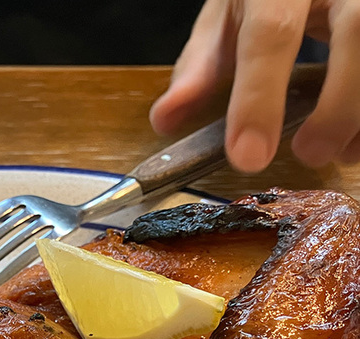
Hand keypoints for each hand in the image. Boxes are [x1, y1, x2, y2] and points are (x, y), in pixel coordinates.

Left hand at [149, 0, 359, 172]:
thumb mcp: (229, 15)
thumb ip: (201, 66)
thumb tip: (165, 120)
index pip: (271, 34)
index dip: (258, 99)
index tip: (248, 156)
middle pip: (357, 31)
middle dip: (337, 107)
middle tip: (308, 154)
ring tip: (339, 152)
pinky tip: (356, 138)